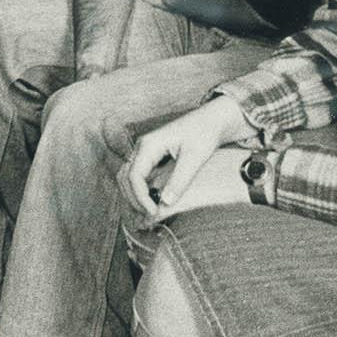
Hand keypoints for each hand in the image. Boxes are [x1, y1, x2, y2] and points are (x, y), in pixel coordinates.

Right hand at [119, 97, 258, 222]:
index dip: (140, 197)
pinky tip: (153, 202)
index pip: (134, 176)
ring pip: (128, 177)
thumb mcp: (194, 157)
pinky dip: (141, 191)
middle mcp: (142, 147)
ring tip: (149, 212)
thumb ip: (180, 180)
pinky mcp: (151, 157)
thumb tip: (166, 202)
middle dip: (134, 199)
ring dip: (134, 196)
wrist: (211, 120)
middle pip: (125, 178)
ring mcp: (144, 152)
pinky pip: (138, 176)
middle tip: (150, 216)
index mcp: (149, 144)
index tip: (154, 212)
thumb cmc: (204, 133)